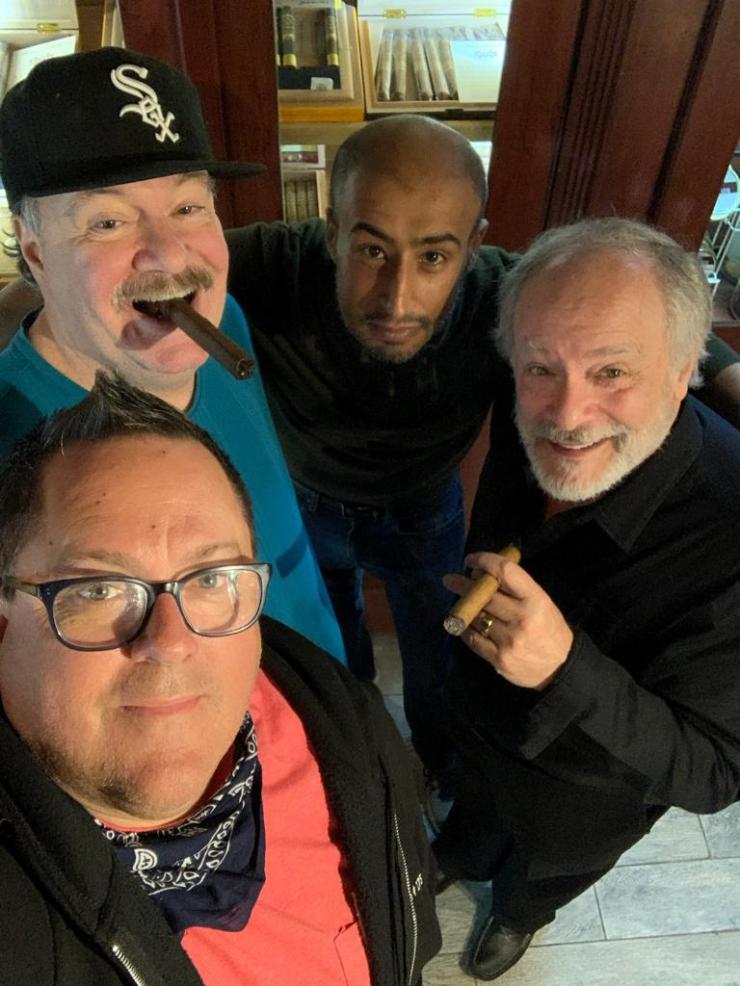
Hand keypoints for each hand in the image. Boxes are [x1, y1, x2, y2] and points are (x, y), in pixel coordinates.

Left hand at [443, 551, 572, 688]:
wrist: (561, 668)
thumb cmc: (549, 628)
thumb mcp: (541, 602)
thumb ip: (516, 588)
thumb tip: (482, 573)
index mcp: (536, 600)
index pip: (505, 571)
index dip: (484, 561)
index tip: (470, 561)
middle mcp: (521, 618)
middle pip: (484, 595)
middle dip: (464, 584)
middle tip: (451, 580)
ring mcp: (509, 640)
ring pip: (475, 616)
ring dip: (464, 607)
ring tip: (460, 602)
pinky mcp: (499, 659)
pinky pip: (472, 638)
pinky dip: (466, 628)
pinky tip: (465, 623)